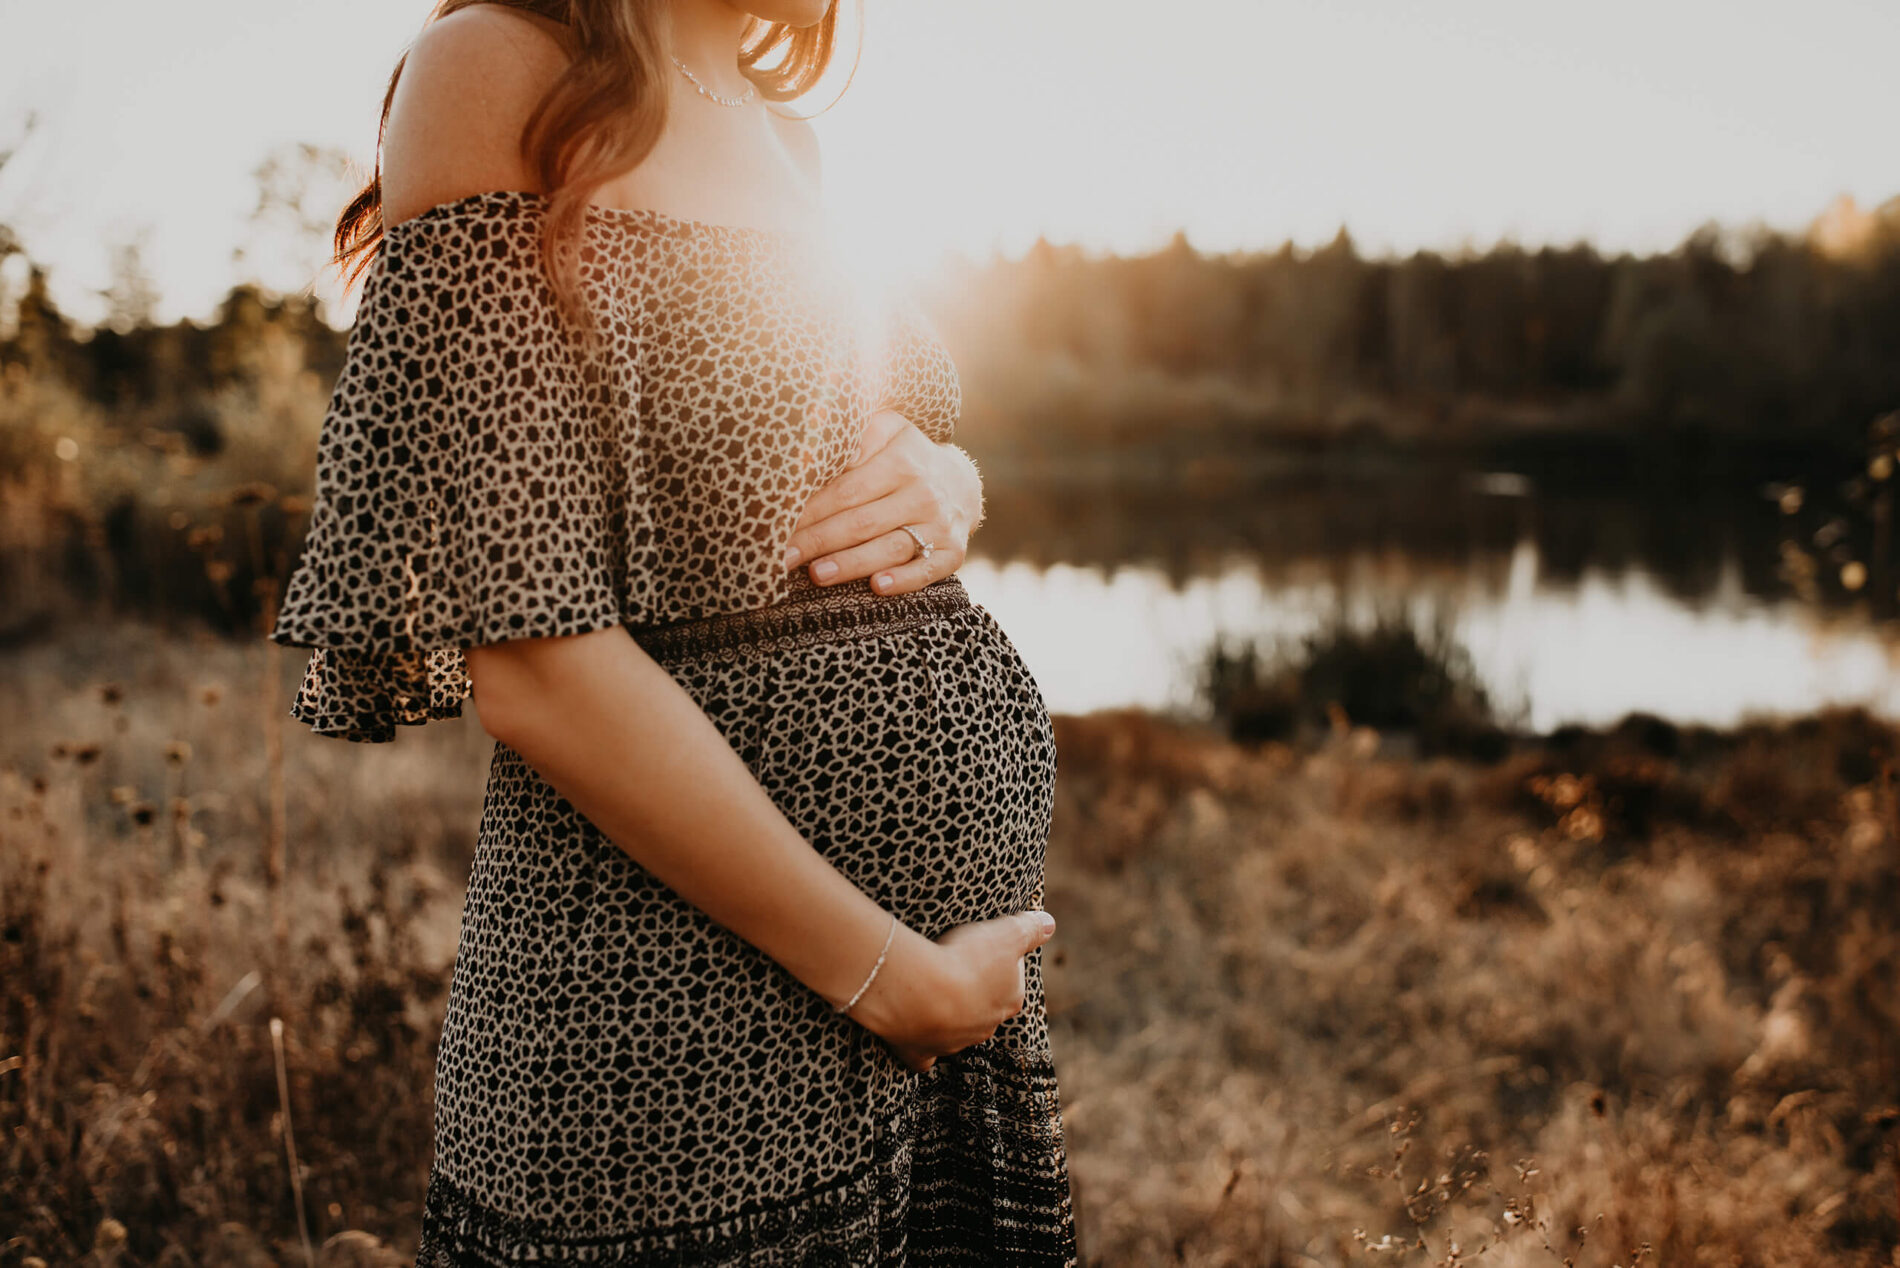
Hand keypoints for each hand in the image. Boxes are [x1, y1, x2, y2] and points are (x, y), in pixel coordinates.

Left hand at [783, 410, 982, 595]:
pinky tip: (877, 587)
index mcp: (902, 462)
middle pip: (862, 522)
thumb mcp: (887, 430)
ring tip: (816, 574)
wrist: (960, 482)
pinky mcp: (953, 553)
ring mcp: (940, 525)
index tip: (780, 525)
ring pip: (890, 548)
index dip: (811, 511)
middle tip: (785, 557)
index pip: (847, 491)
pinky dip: (904, 580)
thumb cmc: (906, 457)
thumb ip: (856, 436)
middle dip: (820, 541)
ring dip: (852, 564)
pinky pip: (927, 570)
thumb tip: (815, 452)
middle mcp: (923, 494)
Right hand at [847, 909, 1056, 1073]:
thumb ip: (1030, 928)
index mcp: (1010, 1000)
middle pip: (985, 1006)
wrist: (924, 993)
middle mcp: (987, 1027)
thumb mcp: (1006, 933)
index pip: (1012, 980)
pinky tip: (916, 1039)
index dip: (998, 962)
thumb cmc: (967, 960)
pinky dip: (923, 1050)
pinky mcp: (923, 1052)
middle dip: (974, 991)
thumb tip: (1049, 924)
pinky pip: (925, 1056)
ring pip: (958, 1031)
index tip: (981, 947)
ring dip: (948, 1016)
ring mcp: (955, 1042)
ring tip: (931, 991)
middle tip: (953, 966)